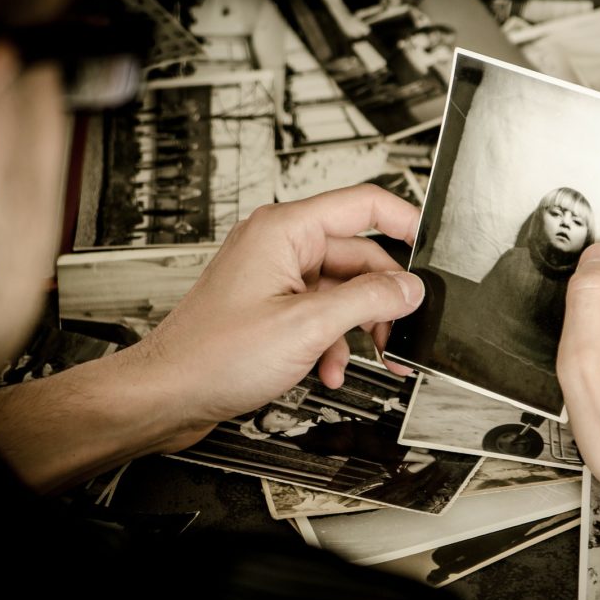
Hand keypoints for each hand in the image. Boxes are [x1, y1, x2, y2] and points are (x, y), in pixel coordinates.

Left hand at [127, 184, 424, 448]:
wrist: (168, 394)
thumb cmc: (213, 356)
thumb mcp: (308, 327)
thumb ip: (368, 301)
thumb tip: (409, 288)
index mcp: (286, 231)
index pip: (364, 205)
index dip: (405, 220)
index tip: (431, 244)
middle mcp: (280, 246)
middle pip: (359, 256)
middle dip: (383, 298)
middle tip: (400, 332)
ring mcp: (275, 276)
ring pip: (343, 290)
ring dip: (358, 327)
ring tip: (369, 358)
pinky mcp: (271, 306)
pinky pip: (321, 313)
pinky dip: (333, 342)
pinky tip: (329, 369)